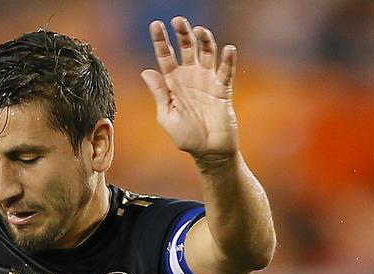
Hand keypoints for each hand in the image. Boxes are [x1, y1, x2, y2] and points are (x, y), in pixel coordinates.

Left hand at [141, 17, 239, 164]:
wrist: (208, 152)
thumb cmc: (186, 136)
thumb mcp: (166, 116)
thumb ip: (159, 93)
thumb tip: (146, 71)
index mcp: (173, 83)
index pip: (165, 57)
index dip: (160, 41)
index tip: (155, 25)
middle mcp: (190, 77)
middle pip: (187, 49)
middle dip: (182, 34)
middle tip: (178, 20)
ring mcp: (208, 81)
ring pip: (207, 54)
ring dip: (204, 41)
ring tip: (199, 30)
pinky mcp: (223, 90)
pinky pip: (226, 72)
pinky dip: (228, 60)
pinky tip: (227, 49)